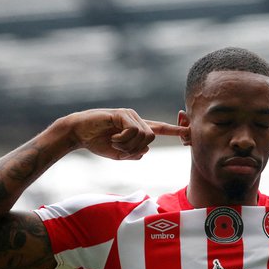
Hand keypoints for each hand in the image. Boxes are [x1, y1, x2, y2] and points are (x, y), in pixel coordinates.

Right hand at [65, 109, 186, 160]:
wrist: (79, 134)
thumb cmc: (97, 143)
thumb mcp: (119, 155)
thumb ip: (134, 154)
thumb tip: (145, 150)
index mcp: (136, 128)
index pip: (159, 128)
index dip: (174, 130)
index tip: (189, 132)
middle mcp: (136, 119)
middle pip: (151, 137)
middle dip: (136, 149)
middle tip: (119, 149)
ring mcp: (129, 115)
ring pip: (144, 135)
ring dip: (128, 146)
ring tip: (114, 143)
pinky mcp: (122, 114)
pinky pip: (133, 130)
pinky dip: (123, 140)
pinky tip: (112, 139)